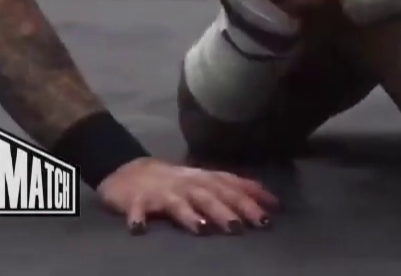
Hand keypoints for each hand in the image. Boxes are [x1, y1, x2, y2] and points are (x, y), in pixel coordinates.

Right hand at [96, 156, 275, 234]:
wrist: (129, 171)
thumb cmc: (177, 181)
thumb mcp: (208, 181)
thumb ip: (236, 190)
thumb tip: (271, 202)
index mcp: (206, 179)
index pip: (233, 187)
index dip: (252, 198)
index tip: (271, 212)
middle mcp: (188, 184)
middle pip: (210, 196)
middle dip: (228, 210)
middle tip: (241, 226)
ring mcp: (162, 192)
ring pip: (179, 203)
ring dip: (189, 214)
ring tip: (202, 228)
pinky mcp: (137, 201)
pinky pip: (137, 210)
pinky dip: (138, 218)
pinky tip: (140, 229)